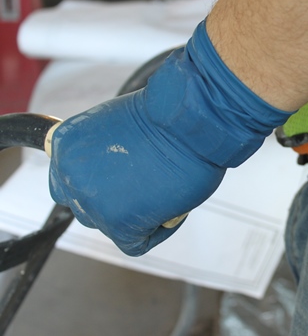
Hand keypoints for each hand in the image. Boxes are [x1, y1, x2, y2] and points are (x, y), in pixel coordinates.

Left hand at [48, 21, 291, 255]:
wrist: (190, 118)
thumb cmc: (169, 116)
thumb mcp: (119, 123)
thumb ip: (103, 150)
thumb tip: (113, 171)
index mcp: (65, 143)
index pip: (66, 179)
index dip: (96, 181)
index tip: (118, 178)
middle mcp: (69, 173)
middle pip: (86, 205)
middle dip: (116, 198)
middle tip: (148, 182)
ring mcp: (91, 201)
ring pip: (110, 224)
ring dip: (138, 212)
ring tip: (166, 187)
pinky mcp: (118, 224)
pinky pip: (136, 242)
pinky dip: (159, 230)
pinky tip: (174, 207)